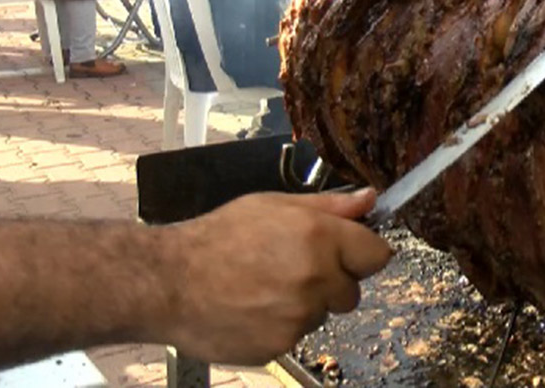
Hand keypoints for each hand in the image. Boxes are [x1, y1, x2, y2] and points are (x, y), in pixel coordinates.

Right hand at [158, 189, 390, 364]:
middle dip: (331, 282)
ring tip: (263, 286)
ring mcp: (299, 317)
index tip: (351, 253)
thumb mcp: (274, 205)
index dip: (364, 253)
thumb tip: (369, 198)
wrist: (167, 282)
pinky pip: (296, 336)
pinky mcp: (280, 346)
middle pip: (351, 291)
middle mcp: (315, 278)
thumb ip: (329, 205)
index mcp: (319, 238)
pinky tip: (253, 308)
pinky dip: (280, 326)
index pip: (377, 255)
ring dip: (304, 304)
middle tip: (292, 268)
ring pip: (322, 314)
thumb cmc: (216, 239)